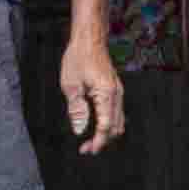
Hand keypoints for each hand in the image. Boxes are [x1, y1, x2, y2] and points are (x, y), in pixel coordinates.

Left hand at [59, 26, 127, 152]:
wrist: (89, 39)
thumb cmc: (78, 58)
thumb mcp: (70, 85)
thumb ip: (76, 110)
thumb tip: (80, 130)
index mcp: (106, 94)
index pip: (105, 126)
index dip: (97, 142)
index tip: (87, 151)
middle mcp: (117, 95)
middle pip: (115, 128)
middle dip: (102, 141)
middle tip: (85, 148)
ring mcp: (118, 92)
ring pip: (118, 121)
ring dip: (106, 133)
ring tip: (89, 140)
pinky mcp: (115, 89)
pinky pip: (116, 112)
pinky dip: (108, 123)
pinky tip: (95, 125)